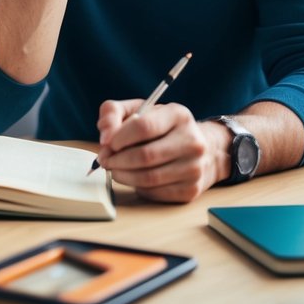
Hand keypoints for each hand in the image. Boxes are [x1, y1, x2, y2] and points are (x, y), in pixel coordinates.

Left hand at [94, 100, 218, 202]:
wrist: (199, 150)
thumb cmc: (161, 128)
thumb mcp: (138, 110)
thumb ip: (114, 112)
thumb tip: (105, 135)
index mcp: (178, 115)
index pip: (144, 127)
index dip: (119, 138)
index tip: (107, 143)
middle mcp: (192, 141)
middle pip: (145, 156)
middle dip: (117, 160)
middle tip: (105, 160)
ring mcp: (194, 167)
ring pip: (148, 178)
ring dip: (123, 176)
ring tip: (115, 169)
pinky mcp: (191, 189)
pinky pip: (155, 192)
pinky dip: (138, 187)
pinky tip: (135, 178)